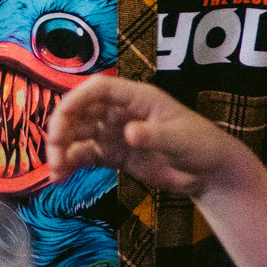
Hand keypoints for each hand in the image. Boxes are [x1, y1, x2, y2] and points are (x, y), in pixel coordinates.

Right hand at [47, 76, 256, 198]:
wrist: (211, 174)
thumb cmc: (202, 145)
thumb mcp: (180, 138)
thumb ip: (153, 136)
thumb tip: (129, 133)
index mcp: (135, 98)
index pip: (97, 89)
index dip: (76, 100)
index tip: (62, 118)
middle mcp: (119, 112)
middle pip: (79, 112)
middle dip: (62, 130)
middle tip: (54, 153)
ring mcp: (114, 133)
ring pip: (78, 135)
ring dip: (63, 150)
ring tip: (56, 171)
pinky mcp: (114, 155)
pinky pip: (85, 155)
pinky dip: (71, 164)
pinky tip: (61, 177)